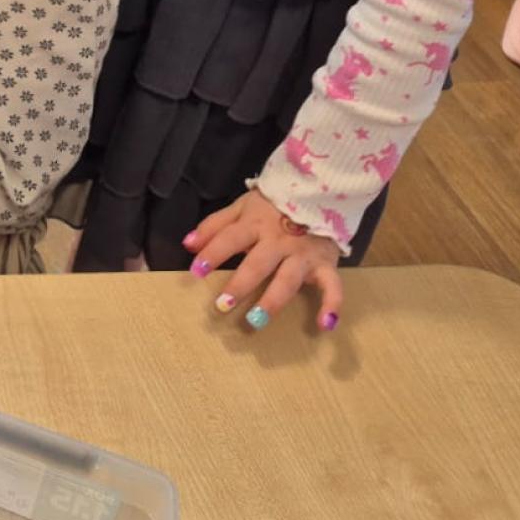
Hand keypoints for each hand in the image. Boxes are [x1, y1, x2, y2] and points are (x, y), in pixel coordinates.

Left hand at [185, 188, 343, 333]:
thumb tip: (187, 244)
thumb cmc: (272, 207)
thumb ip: (214, 225)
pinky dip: (332, 305)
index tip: (195, 272)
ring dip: (273, 301)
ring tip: (256, 321)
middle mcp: (279, 241)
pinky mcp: (325, 265)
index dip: (213, 253)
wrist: (319, 193)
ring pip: (288, 280)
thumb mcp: (241, 207)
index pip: (230, 238)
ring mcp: (303, 255)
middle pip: (258, 264)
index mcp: (255, 224)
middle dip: (240, 284)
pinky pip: (333, 286)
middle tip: (222, 305)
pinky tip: (325, 325)